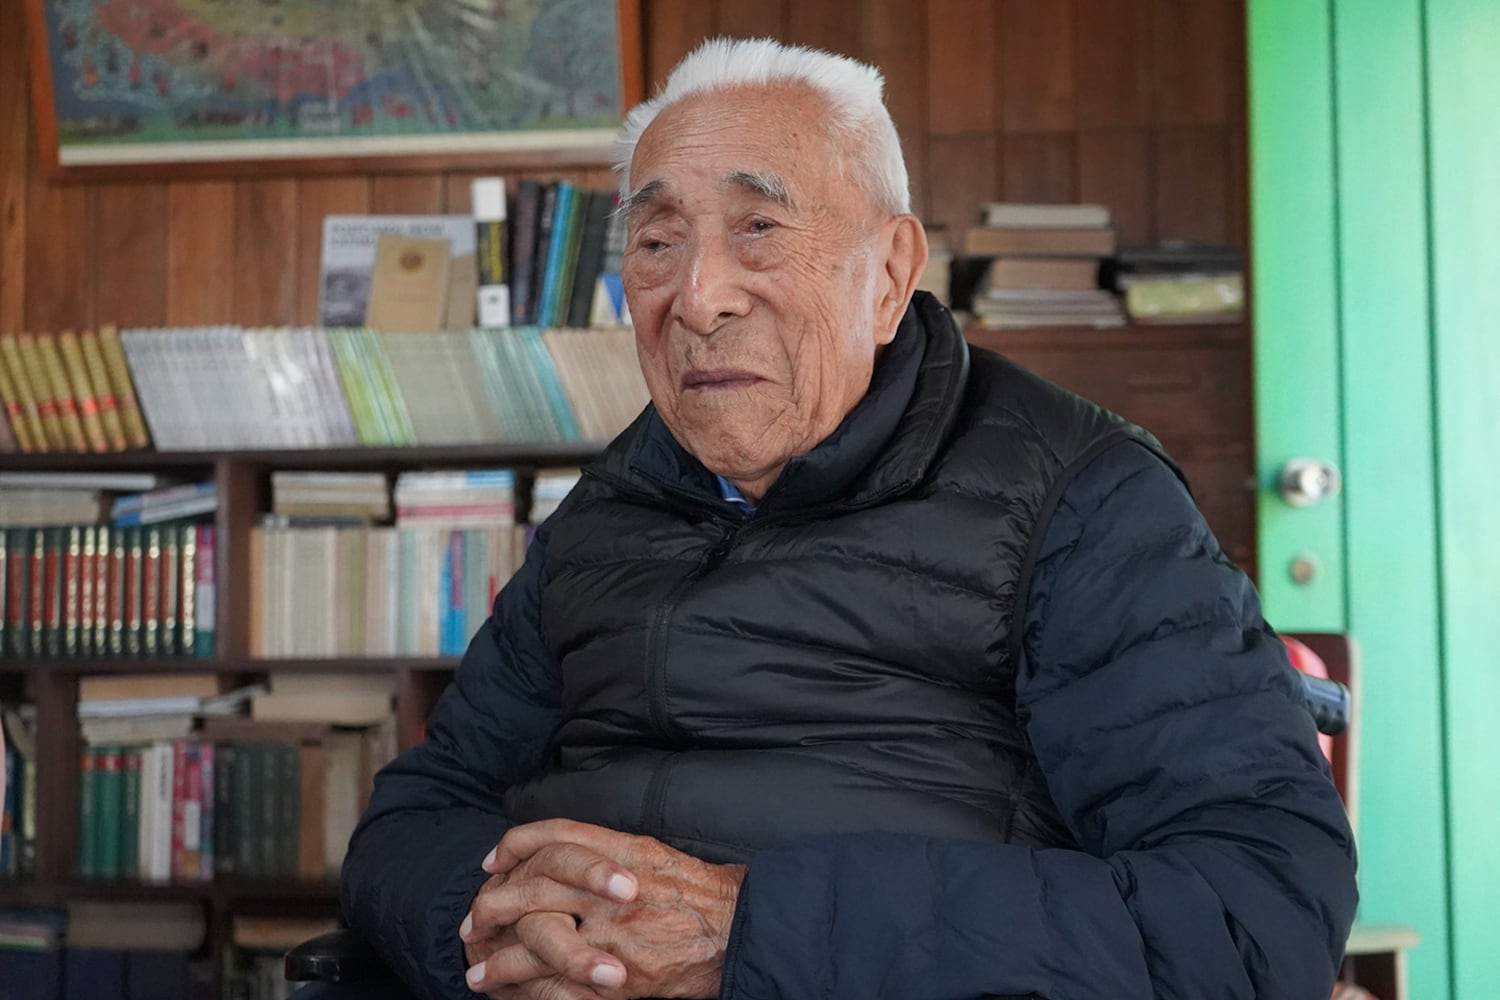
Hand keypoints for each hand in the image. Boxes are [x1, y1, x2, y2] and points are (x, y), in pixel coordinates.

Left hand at [463, 819, 747, 998]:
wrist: (738, 931)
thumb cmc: (696, 892)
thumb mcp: (650, 851)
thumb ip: (604, 848)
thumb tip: (554, 850)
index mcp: (619, 853)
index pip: (553, 838)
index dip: (515, 846)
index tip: (491, 863)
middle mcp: (611, 891)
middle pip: (533, 890)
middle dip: (493, 908)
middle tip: (473, 924)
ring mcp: (613, 937)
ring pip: (537, 945)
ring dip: (500, 964)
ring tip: (479, 975)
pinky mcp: (618, 981)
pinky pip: (559, 991)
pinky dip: (530, 996)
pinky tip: (514, 999)